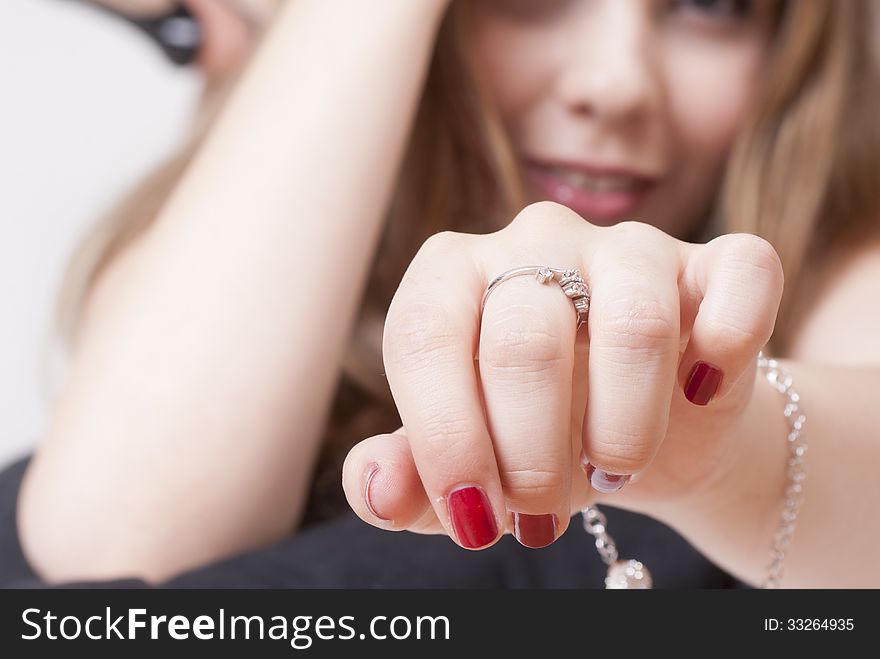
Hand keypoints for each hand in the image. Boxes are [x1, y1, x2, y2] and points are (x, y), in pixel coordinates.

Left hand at [342, 202, 783, 548]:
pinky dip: (726, 346)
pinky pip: (741, 275)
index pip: (424, 338)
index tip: (473, 518)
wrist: (641, 437)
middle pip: (524, 340)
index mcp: (448, 276)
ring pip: (633, 323)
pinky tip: (700, 390)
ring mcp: (626, 245)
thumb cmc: (533, 443)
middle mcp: (532, 240)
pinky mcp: (714, 262)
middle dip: (533, 454)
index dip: (445, 439)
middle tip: (541, 509)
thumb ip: (407, 479)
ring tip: (612, 465)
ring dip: (625, 427)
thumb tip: (376, 490)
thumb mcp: (465, 470)